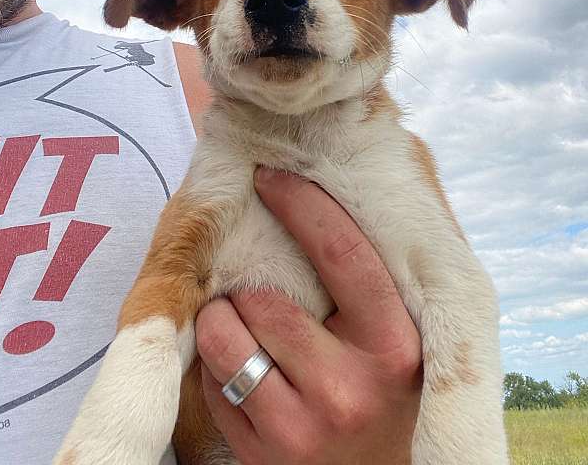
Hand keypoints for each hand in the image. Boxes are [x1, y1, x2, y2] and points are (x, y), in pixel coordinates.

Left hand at [195, 168, 422, 464]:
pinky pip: (211, 381)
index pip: (344, 255)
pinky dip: (217, 364)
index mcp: (397, 346)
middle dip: (250, 283)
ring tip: (245, 326)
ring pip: (226, 336)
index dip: (302, 206)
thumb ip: (375, 281)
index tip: (270, 176)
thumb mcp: (402, 338)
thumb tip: (332, 190)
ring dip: (223, 318)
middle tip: (258, 285)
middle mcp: (352, 390)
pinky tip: (248, 369)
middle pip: (267, 299)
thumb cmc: (388, 392)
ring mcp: (304, 429)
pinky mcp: (264, 458)